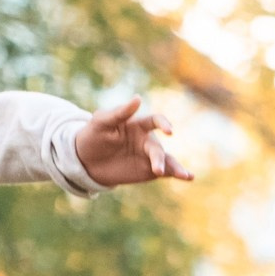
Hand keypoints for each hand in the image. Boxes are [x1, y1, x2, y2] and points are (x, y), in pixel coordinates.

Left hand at [73, 93, 192, 188]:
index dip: (163, 124)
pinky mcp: (147, 172)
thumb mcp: (101, 121)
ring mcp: (148, 157)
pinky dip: (176, 174)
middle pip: (157, 148)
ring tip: (186, 175)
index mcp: (138, 124)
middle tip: (157, 169)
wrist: (85, 160)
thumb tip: (138, 99)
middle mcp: (147, 140)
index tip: (169, 130)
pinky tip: (189, 177)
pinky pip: (165, 172)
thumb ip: (119, 112)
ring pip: (166, 160)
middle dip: (158, 158)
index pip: (155, 121)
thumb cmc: (93, 135)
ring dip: (176, 167)